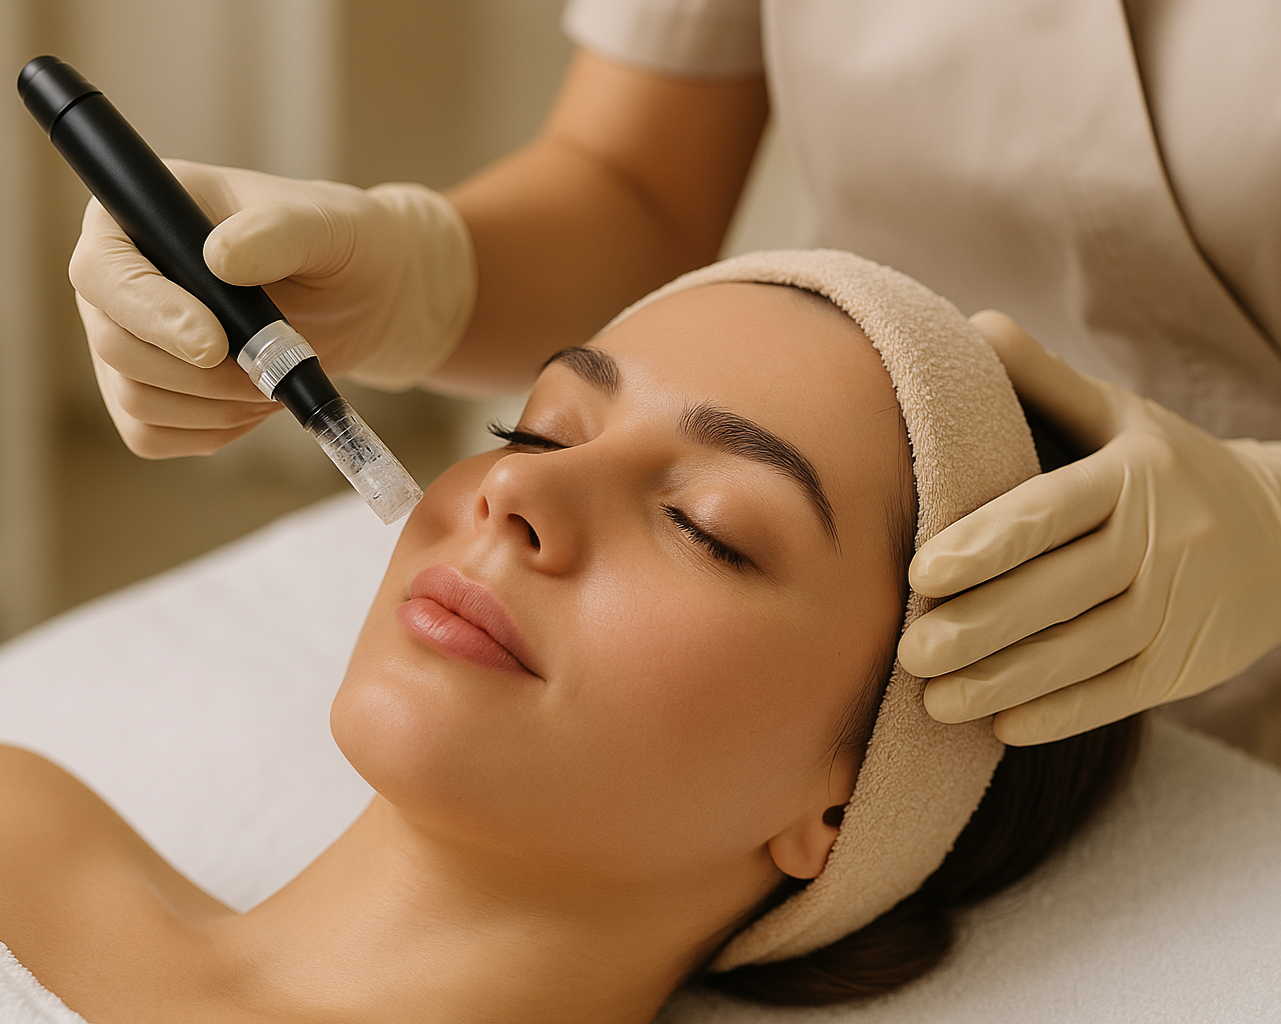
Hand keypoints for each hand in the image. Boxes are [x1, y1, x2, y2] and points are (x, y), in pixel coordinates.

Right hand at [69, 159, 475, 456]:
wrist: (364, 297)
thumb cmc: (339, 244)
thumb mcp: (322, 225)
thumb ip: (274, 232)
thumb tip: (219, 258)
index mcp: (142, 215)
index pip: (102, 271)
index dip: (150, 315)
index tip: (214, 344)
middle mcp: (121, 279)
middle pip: (114, 346)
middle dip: (199, 374)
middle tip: (268, 370)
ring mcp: (131, 338)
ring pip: (135, 399)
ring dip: (214, 407)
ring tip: (272, 383)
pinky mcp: (152, 390)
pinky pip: (152, 436)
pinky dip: (209, 432)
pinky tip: (254, 405)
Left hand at [898, 311, 1280, 744]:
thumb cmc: (1168, 467)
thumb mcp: (1120, 415)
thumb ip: (1044, 380)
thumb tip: (971, 327)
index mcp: (1132, 476)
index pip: (1048, 513)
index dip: (983, 546)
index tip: (919, 575)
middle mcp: (1159, 543)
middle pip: (1057, 592)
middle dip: (979, 627)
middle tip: (908, 653)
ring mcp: (1176, 609)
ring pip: (1081, 653)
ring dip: (1004, 682)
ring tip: (932, 702)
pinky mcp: (1184, 665)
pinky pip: (1116, 695)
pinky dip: (1059, 713)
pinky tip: (999, 726)